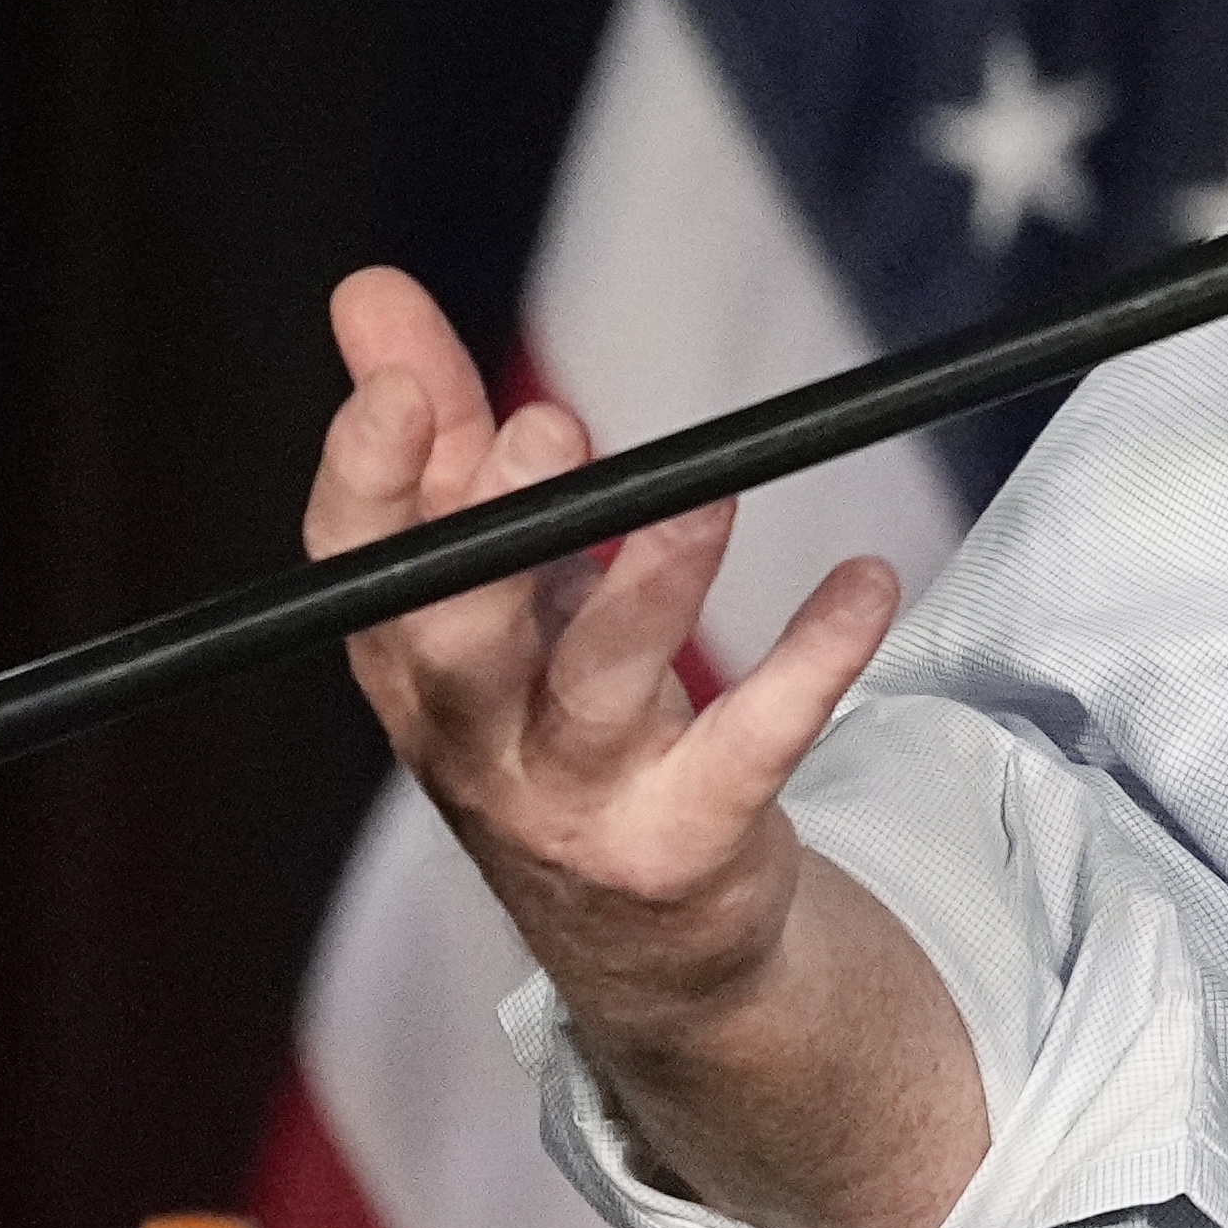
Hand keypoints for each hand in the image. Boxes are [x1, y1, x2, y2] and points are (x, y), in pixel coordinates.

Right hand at [302, 265, 899, 1044]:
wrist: (644, 935)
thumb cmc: (549, 715)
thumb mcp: (493, 583)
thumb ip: (441, 438)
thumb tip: (368, 292)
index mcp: (416, 665)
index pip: (361, 571)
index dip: (369, 480)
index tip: (404, 380)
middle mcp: (475, 740)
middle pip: (453, 644)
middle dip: (489, 539)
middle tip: (543, 429)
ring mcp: (577, 801)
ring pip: (599, 691)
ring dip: (653, 586)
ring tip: (707, 494)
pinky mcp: (685, 841)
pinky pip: (751, 747)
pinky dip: (812, 659)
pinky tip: (866, 582)